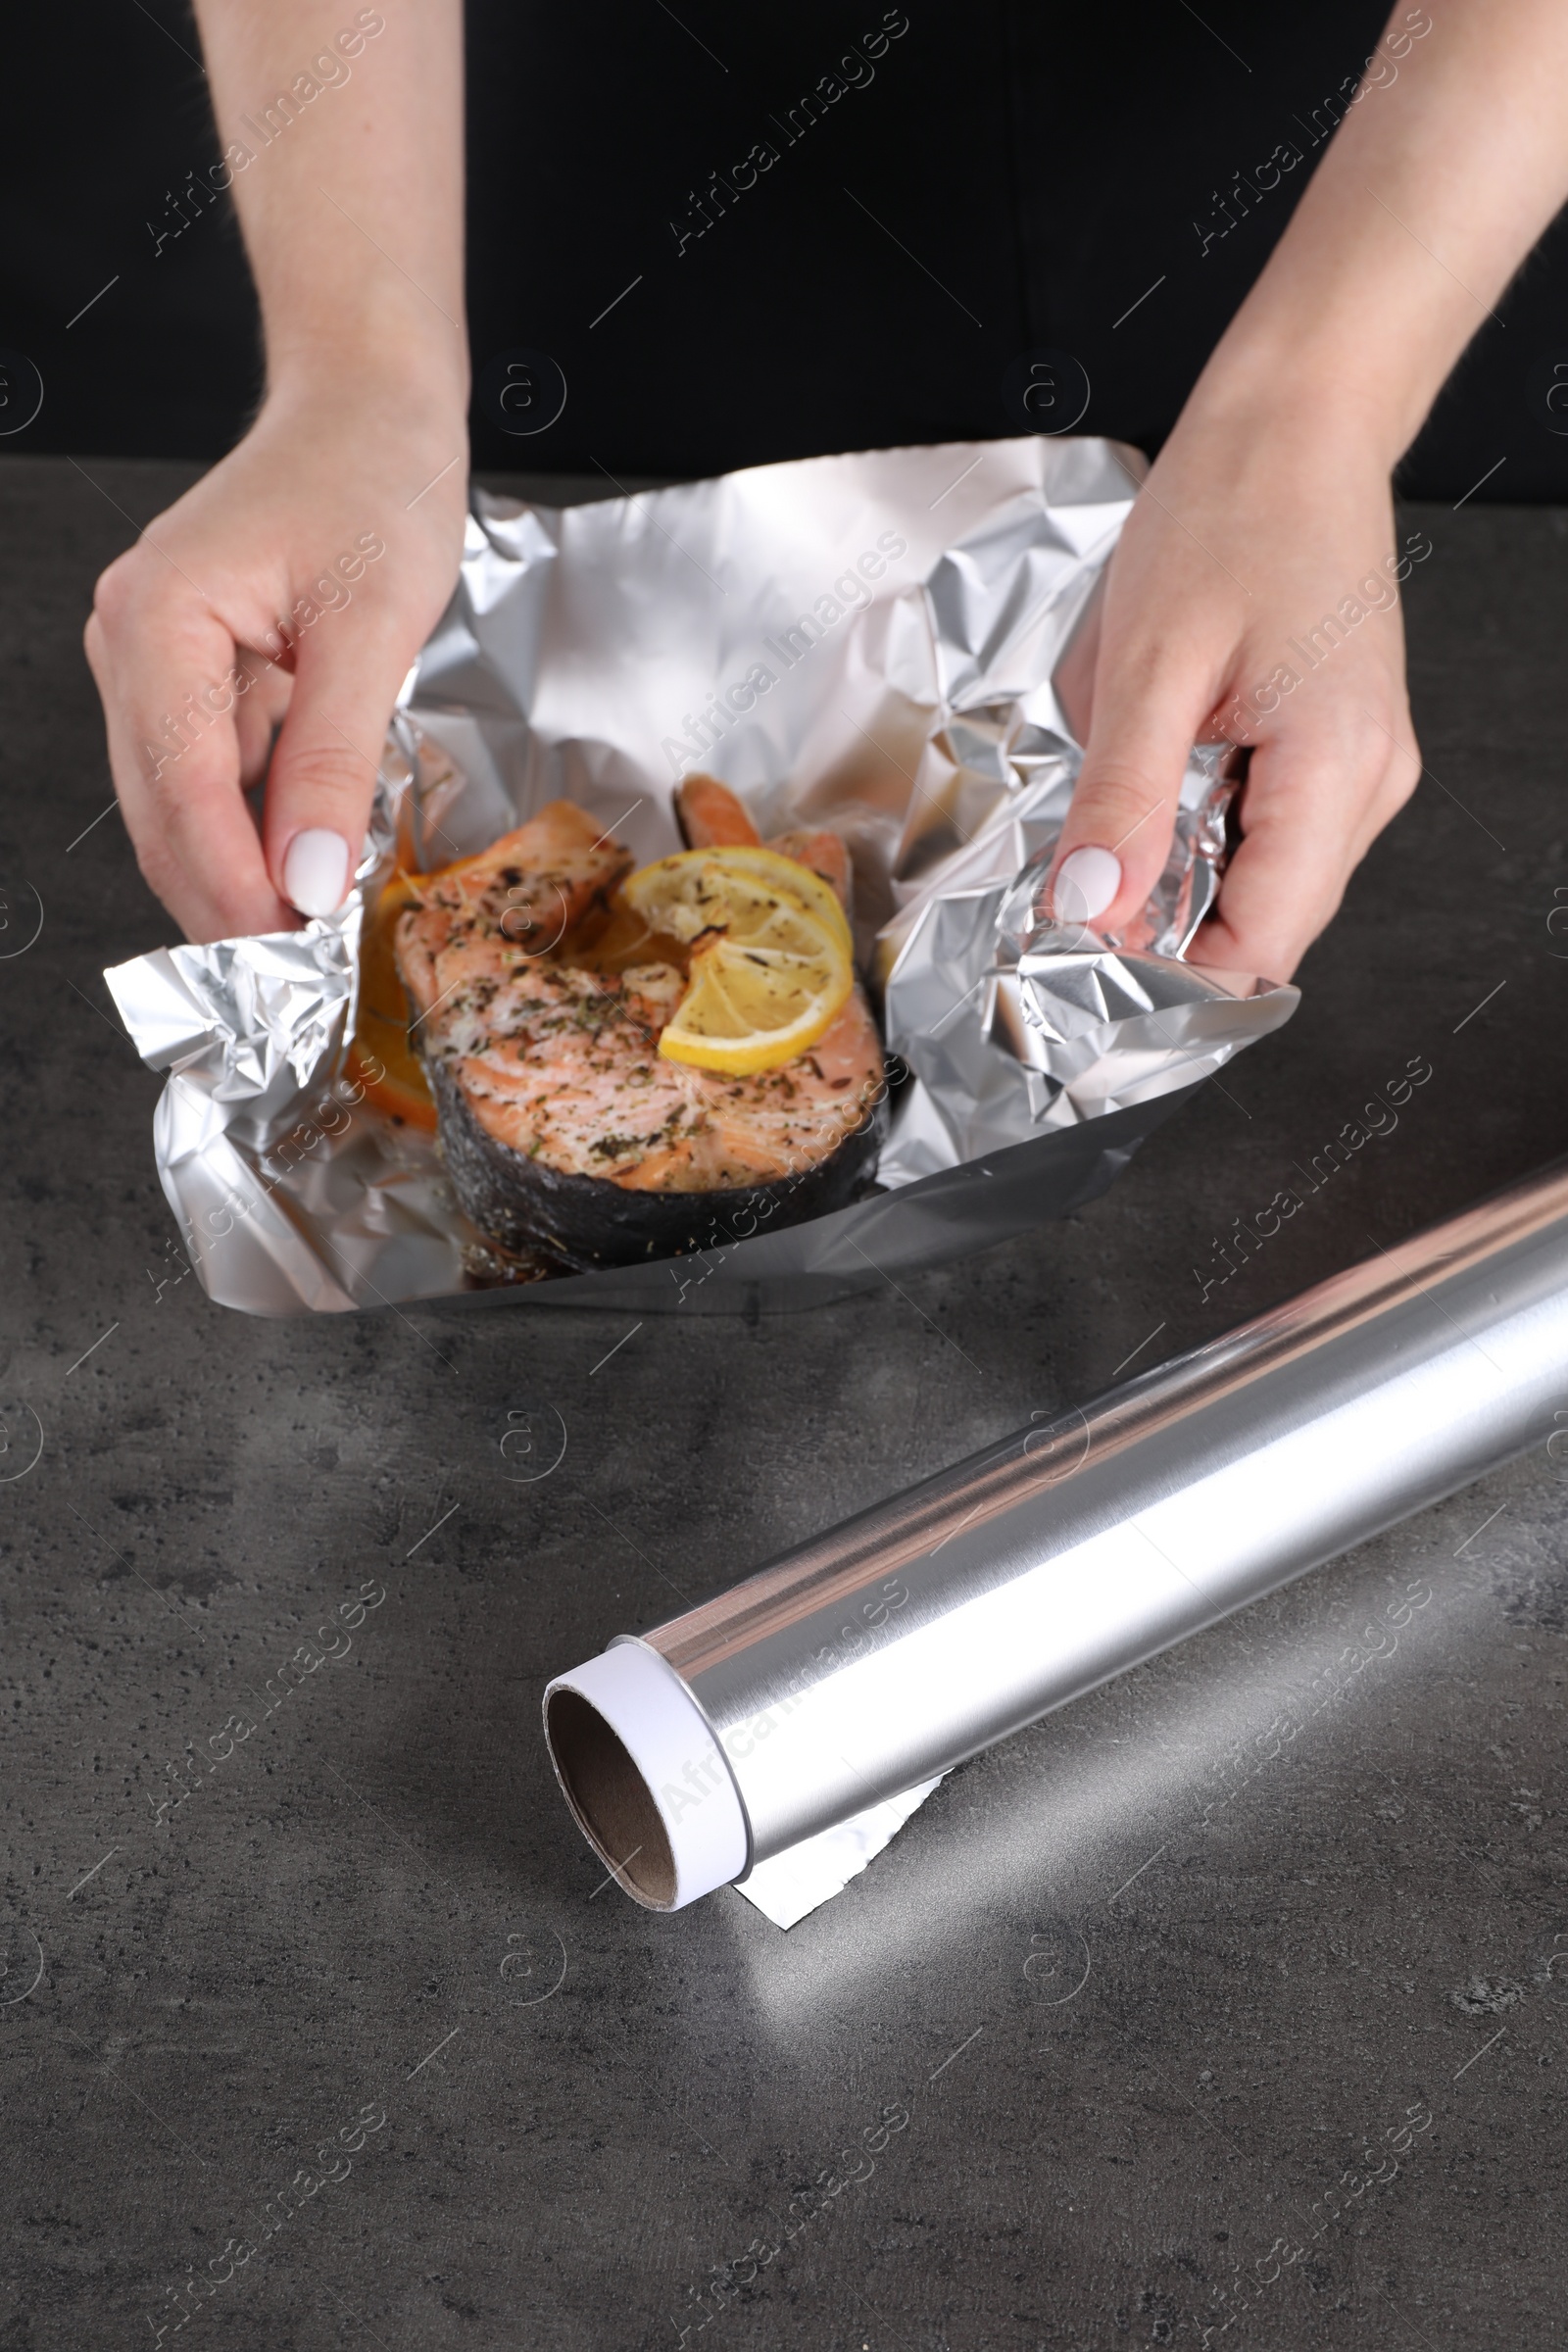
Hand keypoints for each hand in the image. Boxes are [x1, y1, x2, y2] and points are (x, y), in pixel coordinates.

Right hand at [85, 366, 466, 941]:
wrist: (366, 406)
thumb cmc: (373, 483)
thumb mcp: (372, 629)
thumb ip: (332, 760)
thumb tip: (309, 877)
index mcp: (158, 619)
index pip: (182, 793)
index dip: (235, 891)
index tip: (293, 962)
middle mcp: (130, 641)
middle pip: (164, 815)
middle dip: (229, 905)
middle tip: (301, 989)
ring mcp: (147, 659)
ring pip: (179, 808)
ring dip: (239, 879)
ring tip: (310, 947)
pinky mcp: (184, 674)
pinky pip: (207, 777)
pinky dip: (252, 832)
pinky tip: (303, 874)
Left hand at [1049, 388, 1421, 980]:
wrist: (1296, 422)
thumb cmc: (1234, 510)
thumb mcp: (1149, 663)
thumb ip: (1120, 800)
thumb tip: (1085, 912)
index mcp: (1337, 769)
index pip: (1261, 948)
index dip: (1169, 988)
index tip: (1078, 984)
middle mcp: (1369, 785)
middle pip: (1264, 930)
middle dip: (1165, 944)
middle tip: (1064, 921)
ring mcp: (1362, 770)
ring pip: (1261, 888)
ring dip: (1178, 890)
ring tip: (1099, 849)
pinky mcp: (1337, 750)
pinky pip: (1266, 836)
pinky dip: (1200, 841)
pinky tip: (1148, 802)